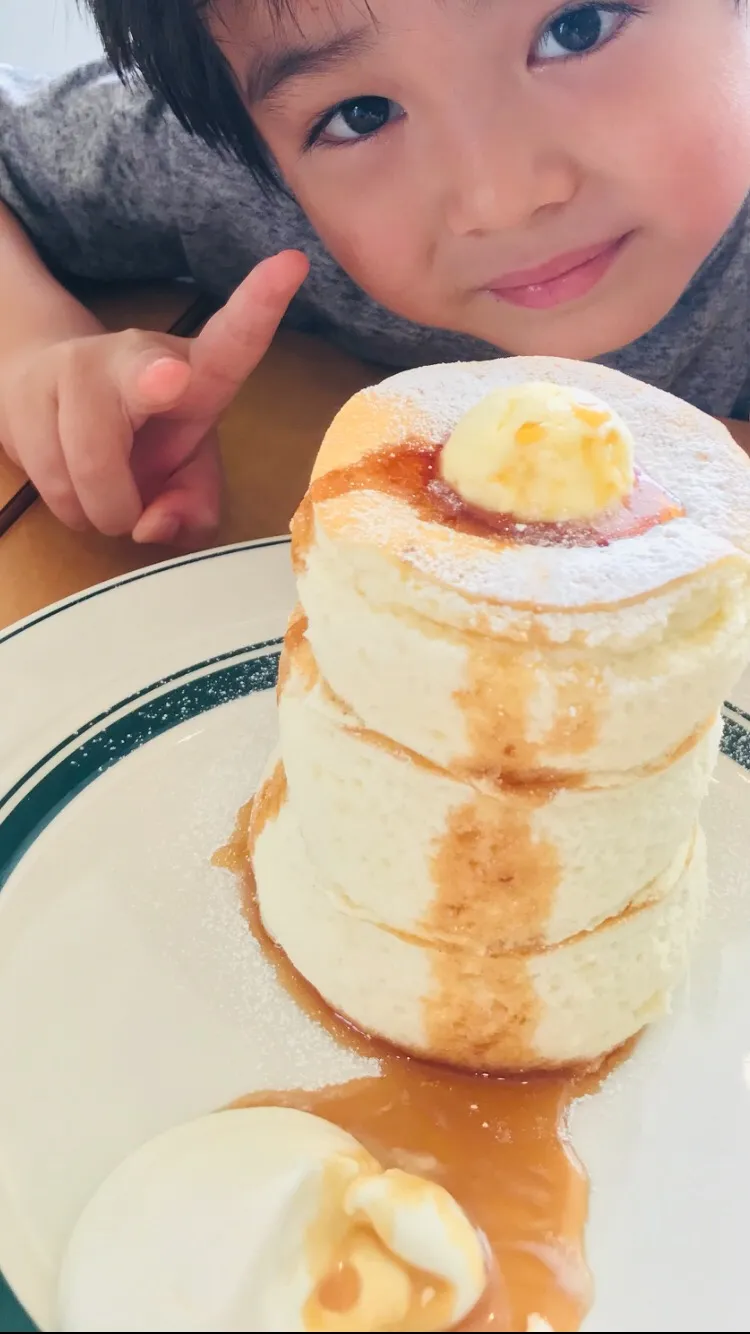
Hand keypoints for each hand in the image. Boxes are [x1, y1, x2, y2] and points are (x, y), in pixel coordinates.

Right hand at [0, 250, 308, 544]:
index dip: (260, 305)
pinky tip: (74, 488)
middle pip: (140, 390)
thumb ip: (192, 509)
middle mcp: (131, 355)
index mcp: (196, 370)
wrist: (51, 404)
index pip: (233, 338)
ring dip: (98, 508)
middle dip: (135, 447)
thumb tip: (151, 525)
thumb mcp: (185, 476)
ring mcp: (70, 367)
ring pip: (85, 465)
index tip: (292, 264)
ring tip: (105, 496)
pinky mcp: (19, 394)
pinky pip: (48, 478)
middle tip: (134, 493)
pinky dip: (67, 507)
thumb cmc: (145, 442)